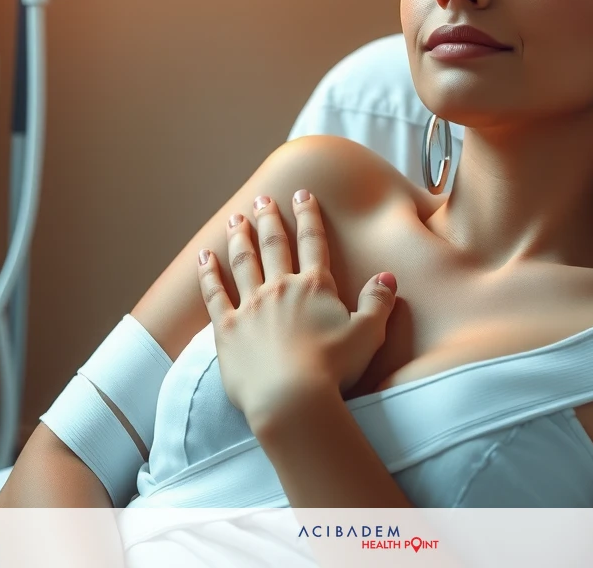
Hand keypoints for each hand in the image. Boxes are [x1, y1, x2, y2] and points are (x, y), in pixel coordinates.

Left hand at [196, 189, 396, 430]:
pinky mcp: (228, 328)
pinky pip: (215, 294)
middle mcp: (280, 288)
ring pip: (243, 262)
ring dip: (239, 238)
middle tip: (262, 198)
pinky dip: (208, 273)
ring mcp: (250, 306)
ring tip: (235, 219)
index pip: (313, 242)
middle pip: (274, 245)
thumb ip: (377, 302)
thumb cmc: (333, 368)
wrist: (291, 398)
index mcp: (313, 287)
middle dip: (269, 219)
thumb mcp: (367, 334)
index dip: (308, 216)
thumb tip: (387, 277)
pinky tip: (204, 255)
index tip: (302, 194)